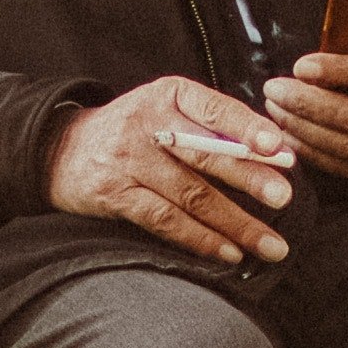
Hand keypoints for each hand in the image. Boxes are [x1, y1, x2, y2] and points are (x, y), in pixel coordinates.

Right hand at [49, 73, 304, 265]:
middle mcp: (147, 124)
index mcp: (168, 94)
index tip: (280, 149)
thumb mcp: (167, 109)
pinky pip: (165, 221)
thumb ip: (213, 125)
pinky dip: (200, 240)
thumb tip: (275, 151)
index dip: (249, 128)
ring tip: (270, 244)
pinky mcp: (116, 195)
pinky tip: (229, 253)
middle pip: (205, 154)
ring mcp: (128, 160)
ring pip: (190, 195)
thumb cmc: (135, 130)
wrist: (62, 149)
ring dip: (235, 223)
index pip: (214, 109)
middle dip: (249, 177)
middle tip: (284, 197)